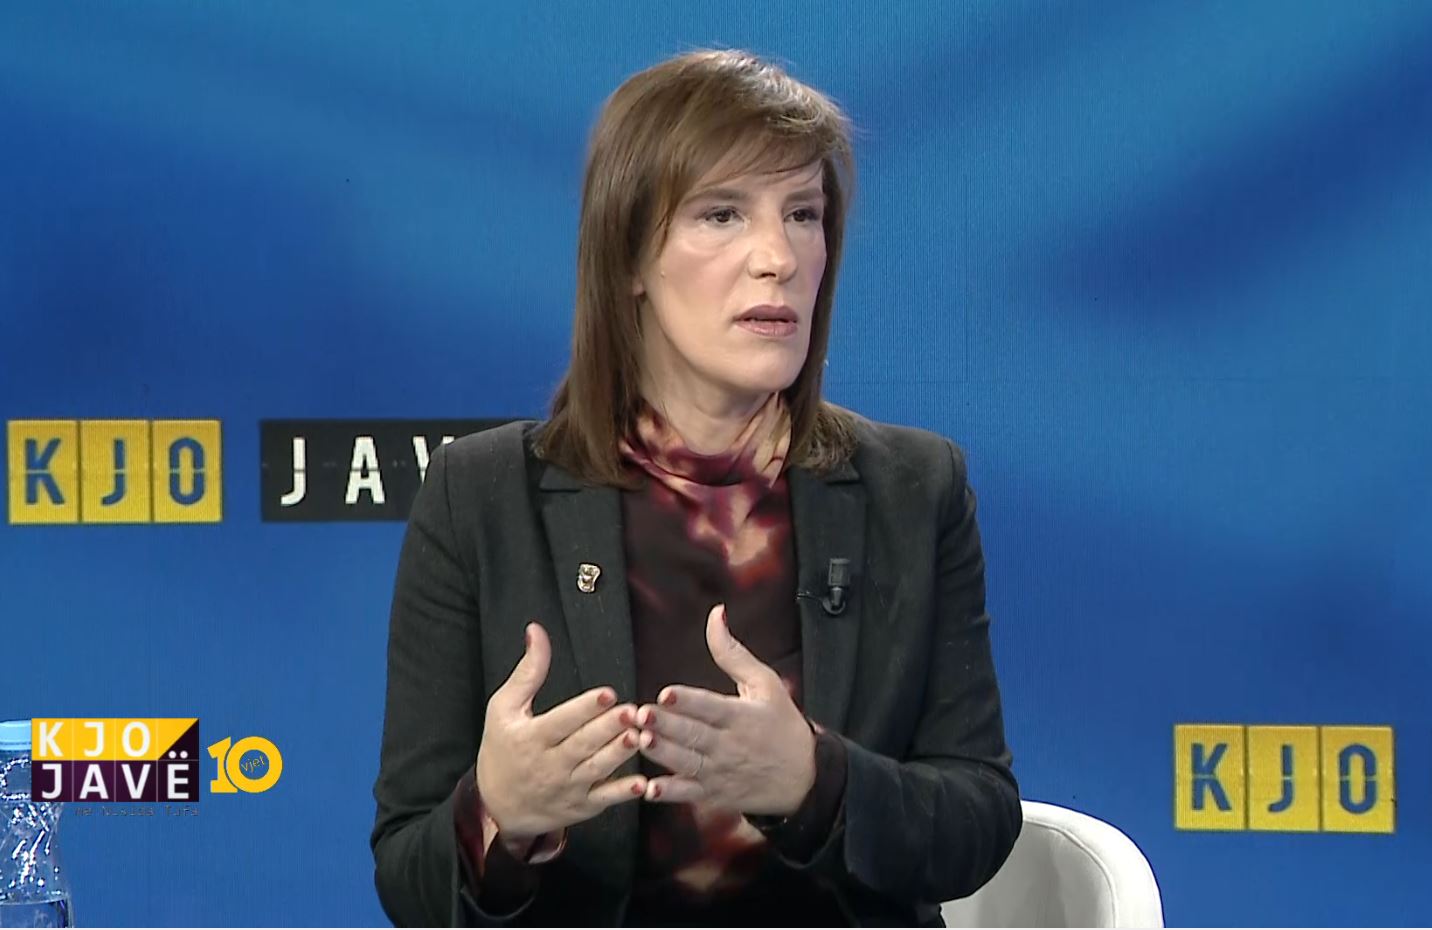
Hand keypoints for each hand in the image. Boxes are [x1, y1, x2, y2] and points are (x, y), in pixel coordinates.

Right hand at [475, 622, 647, 838]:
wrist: (497, 805)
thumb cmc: (502, 748)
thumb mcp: (504, 708)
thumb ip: (528, 671)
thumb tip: (537, 631)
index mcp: (530, 738)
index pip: (560, 721)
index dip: (583, 708)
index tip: (607, 694)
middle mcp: (549, 765)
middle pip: (582, 745)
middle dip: (608, 729)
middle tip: (633, 712)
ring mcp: (567, 788)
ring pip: (597, 770)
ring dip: (619, 754)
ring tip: (640, 736)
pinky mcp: (581, 806)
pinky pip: (604, 801)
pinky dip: (622, 793)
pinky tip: (641, 783)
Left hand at [634, 604, 816, 815]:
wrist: (804, 778)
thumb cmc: (783, 726)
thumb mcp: (765, 684)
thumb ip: (733, 652)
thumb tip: (715, 614)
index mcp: (741, 716)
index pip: (711, 706)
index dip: (689, 700)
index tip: (667, 693)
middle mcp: (729, 745)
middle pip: (694, 734)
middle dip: (667, 725)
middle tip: (642, 715)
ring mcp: (721, 772)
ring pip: (688, 763)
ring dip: (663, 754)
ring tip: (642, 742)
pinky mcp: (715, 794)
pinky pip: (690, 795)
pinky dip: (671, 793)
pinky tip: (650, 789)